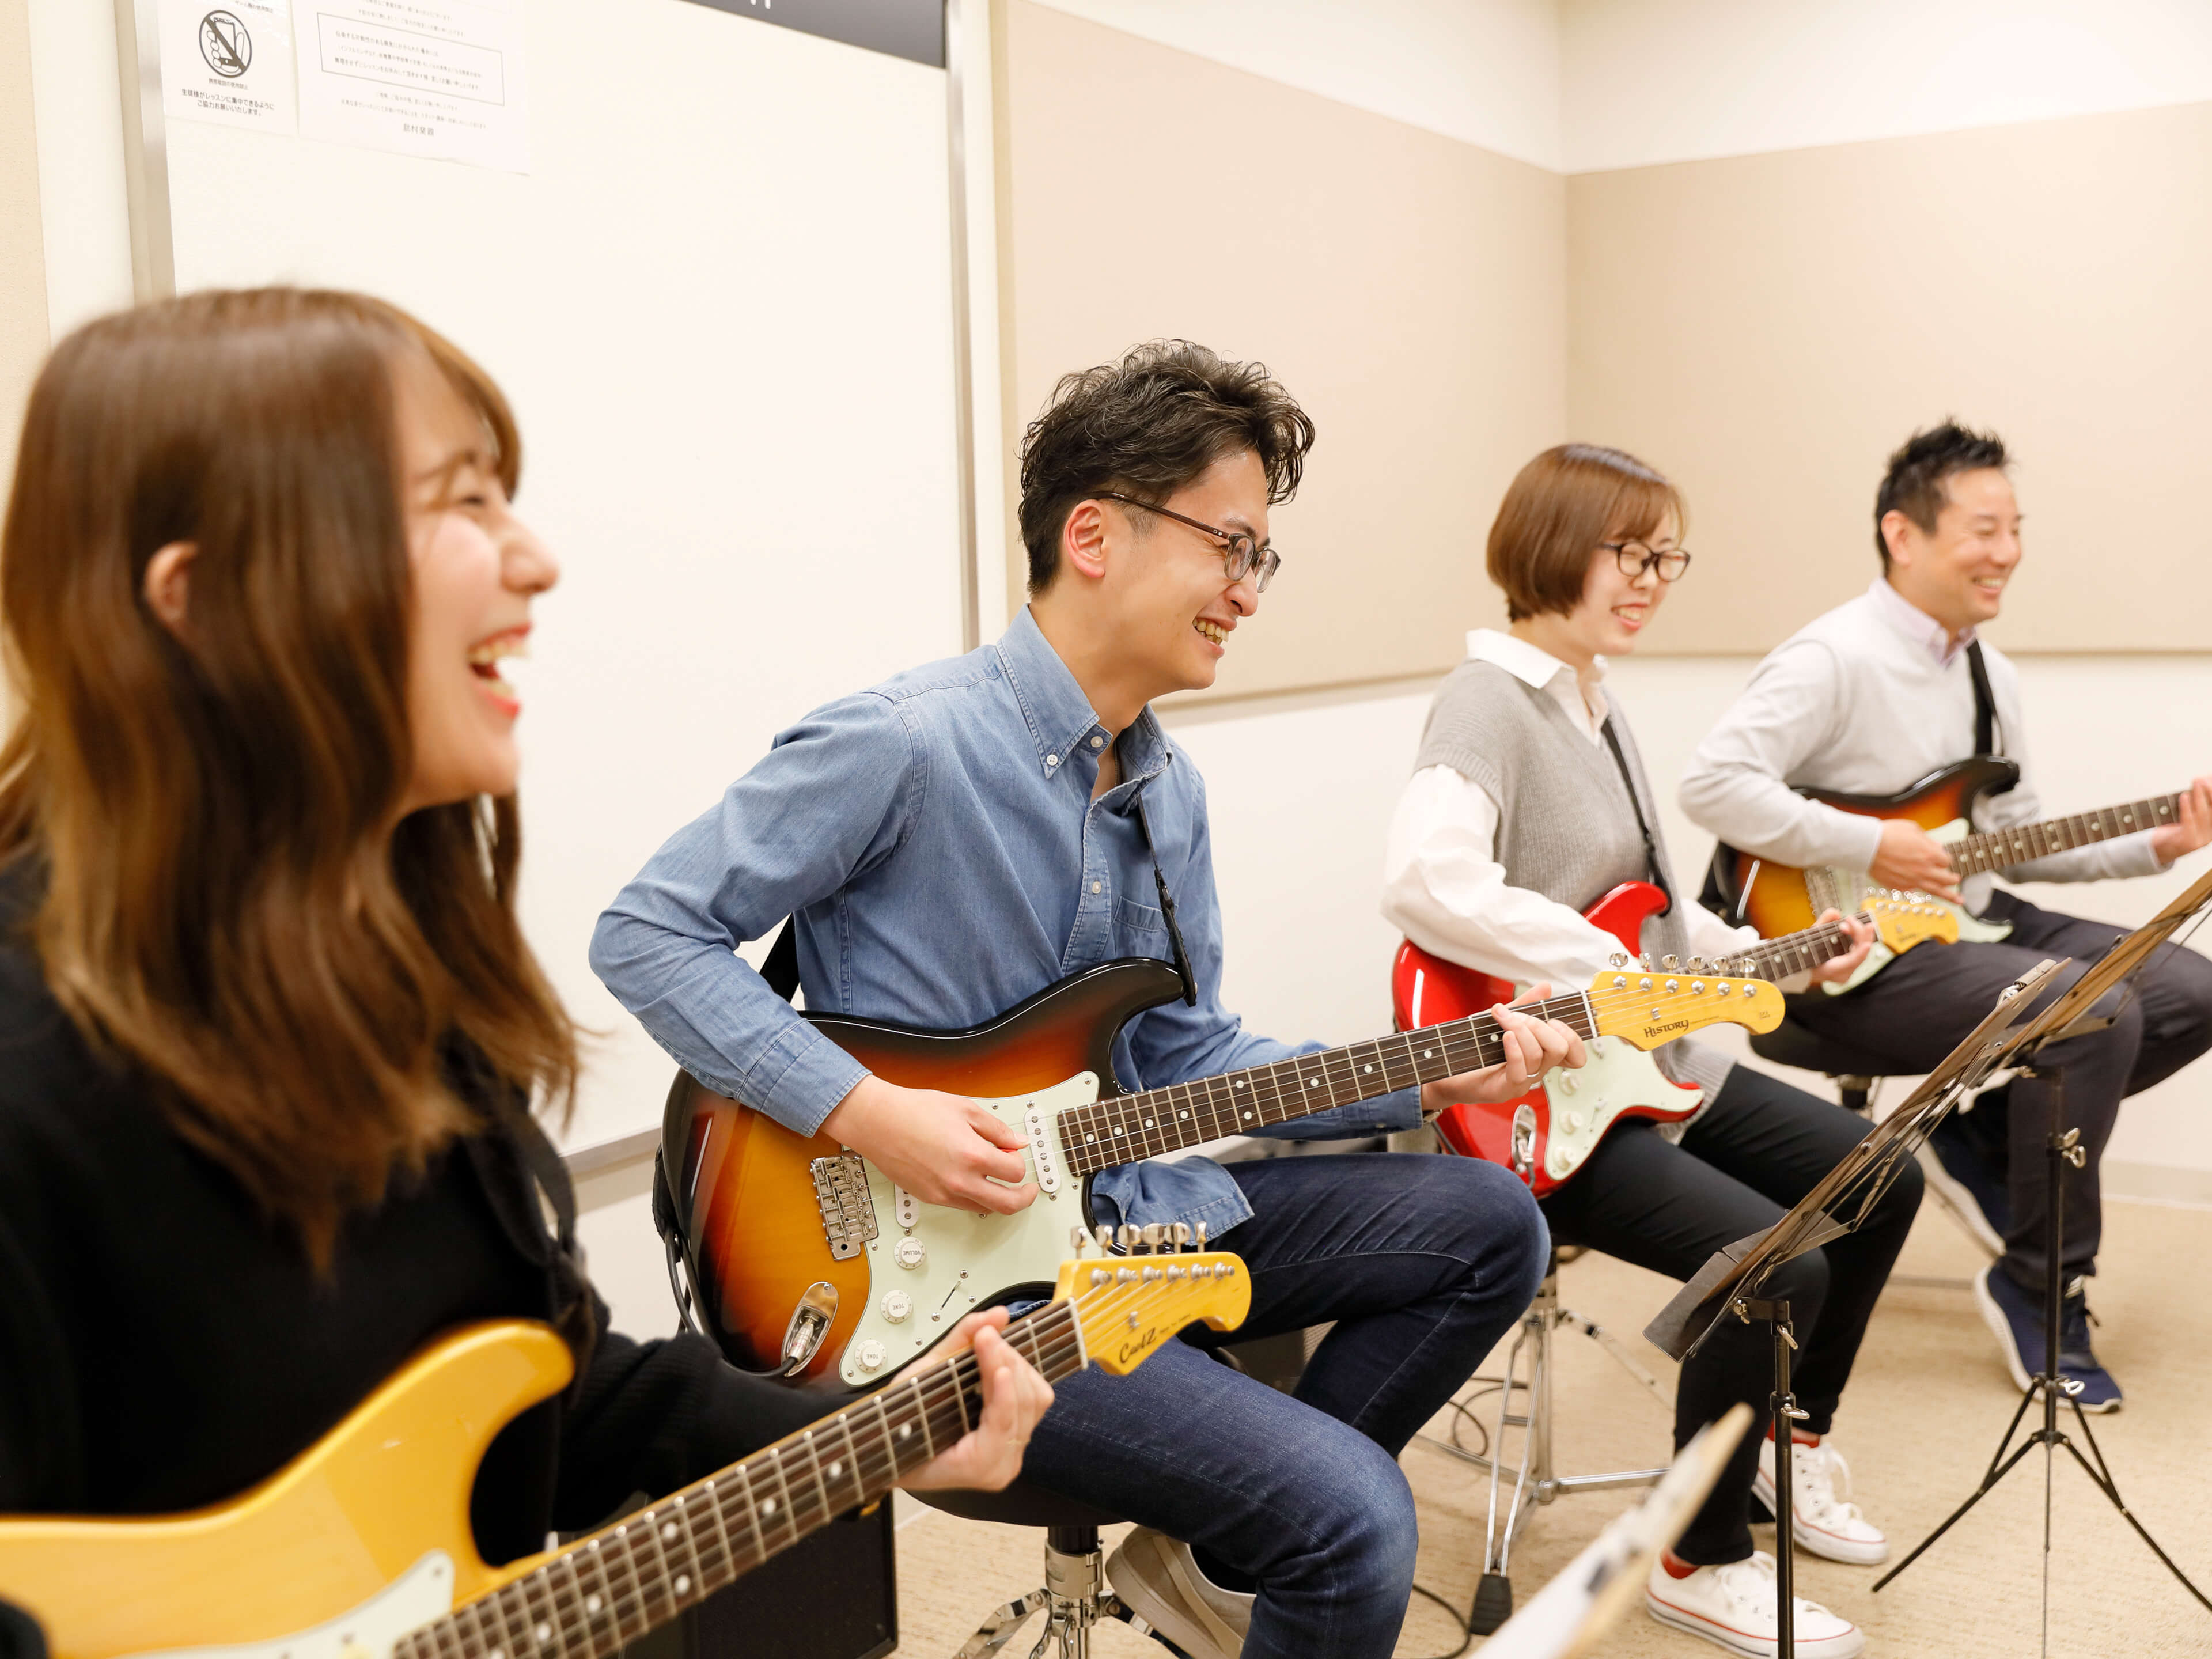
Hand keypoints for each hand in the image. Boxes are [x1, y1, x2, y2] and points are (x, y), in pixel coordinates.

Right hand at [821, 1075, 1037, 1214]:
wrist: (878, 1121)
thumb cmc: (914, 1110)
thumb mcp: (965, 1109)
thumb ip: (996, 1129)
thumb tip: (1017, 1142)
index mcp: (972, 1155)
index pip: (1015, 1172)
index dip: (1020, 1161)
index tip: (1014, 1153)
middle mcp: (959, 1180)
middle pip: (1007, 1205)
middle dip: (1024, 1198)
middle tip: (1028, 1190)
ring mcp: (943, 1193)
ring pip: (984, 1208)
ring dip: (997, 1196)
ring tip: (994, 1177)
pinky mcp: (929, 1198)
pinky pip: (962, 1205)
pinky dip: (974, 1196)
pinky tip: (970, 1177)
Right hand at [898, 1310, 1055, 1492]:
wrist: (893, 1449)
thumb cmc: (899, 1423)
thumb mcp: (920, 1380)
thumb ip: (959, 1342)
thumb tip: (997, 1315)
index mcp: (975, 1466)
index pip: (1002, 1422)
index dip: (1000, 1383)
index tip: (988, 1343)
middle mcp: (1001, 1466)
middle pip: (1026, 1404)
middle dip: (1007, 1360)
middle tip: (985, 1333)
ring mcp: (1012, 1455)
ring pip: (1037, 1400)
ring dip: (1015, 1364)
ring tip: (990, 1343)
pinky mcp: (1017, 1440)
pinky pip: (1034, 1404)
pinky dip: (1020, 1375)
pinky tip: (998, 1362)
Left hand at [1420, 986, 1588, 1114]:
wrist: (1445, 1070)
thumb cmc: (1474, 1047)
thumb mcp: (1501, 1020)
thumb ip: (1525, 1005)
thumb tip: (1546, 987)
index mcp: (1541, 1055)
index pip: (1575, 1054)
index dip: (1572, 1036)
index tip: (1551, 1019)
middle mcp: (1536, 1071)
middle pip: (1560, 1048)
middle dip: (1540, 1025)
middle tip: (1516, 1016)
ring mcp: (1523, 1082)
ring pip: (1538, 1055)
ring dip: (1520, 1029)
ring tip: (1501, 1018)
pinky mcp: (1505, 1090)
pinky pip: (1520, 1071)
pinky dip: (1515, 1049)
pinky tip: (1505, 1036)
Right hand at [1804, 907, 1874, 987]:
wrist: (1803, 968)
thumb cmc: (1804, 954)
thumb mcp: (1810, 936)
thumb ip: (1823, 922)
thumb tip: (1836, 913)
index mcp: (1833, 970)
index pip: (1852, 962)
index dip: (1861, 952)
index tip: (1867, 944)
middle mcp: (1843, 974)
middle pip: (1860, 955)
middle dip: (1860, 935)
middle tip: (1856, 920)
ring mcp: (1848, 972)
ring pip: (1861, 953)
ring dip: (1859, 935)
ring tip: (1850, 921)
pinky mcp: (1850, 968)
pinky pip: (1859, 953)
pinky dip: (1858, 940)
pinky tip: (1854, 929)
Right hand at [1868, 818, 1960, 902]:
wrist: (1867, 846)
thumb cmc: (1887, 834)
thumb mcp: (1912, 828)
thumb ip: (1927, 839)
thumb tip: (1935, 847)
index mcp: (1930, 854)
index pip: (1947, 861)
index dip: (1944, 858)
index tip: (1941, 857)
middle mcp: (1924, 870)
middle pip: (1947, 878)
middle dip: (1953, 878)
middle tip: (1956, 879)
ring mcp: (1912, 880)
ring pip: (1936, 891)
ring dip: (1949, 896)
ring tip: (1959, 900)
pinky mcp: (1899, 886)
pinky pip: (1912, 891)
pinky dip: (1916, 889)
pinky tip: (1918, 889)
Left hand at [2150, 776, 2211, 864]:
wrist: (2158, 849)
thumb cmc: (2173, 827)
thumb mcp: (2188, 812)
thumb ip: (2196, 799)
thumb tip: (2202, 779)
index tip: (2210, 779)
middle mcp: (2210, 834)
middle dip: (2211, 792)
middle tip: (2203, 779)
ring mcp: (2201, 840)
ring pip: (2203, 814)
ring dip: (2199, 796)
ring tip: (2196, 782)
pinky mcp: (2188, 843)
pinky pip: (2189, 822)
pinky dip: (2187, 807)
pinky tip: (2184, 795)